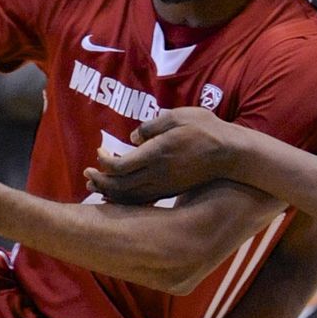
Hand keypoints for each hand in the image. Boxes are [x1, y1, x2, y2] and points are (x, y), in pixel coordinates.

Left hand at [84, 105, 236, 204]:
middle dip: (100, 180)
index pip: (121, 165)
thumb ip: (152, 126)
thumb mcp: (178, 116)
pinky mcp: (169, 191)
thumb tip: (133, 138)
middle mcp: (158, 173)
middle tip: (87, 173)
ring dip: (109, 192)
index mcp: (157, 153)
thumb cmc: (205, 129)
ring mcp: (164, 185)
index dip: (104, 162)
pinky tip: (116, 196)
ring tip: (95, 186)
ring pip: (129, 196)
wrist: (229, 154)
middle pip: (120, 185)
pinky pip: (142, 201)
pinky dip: (125, 200)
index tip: (99, 152)